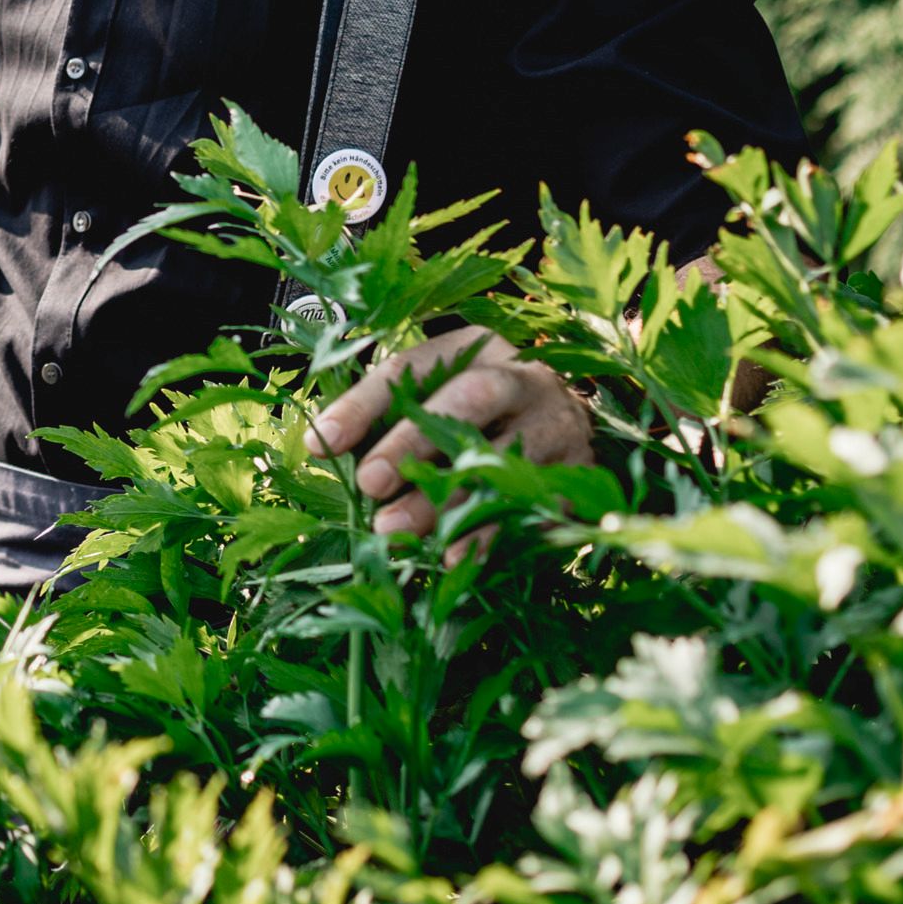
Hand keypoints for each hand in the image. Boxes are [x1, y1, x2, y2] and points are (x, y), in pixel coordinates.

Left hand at [306, 325, 589, 553]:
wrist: (565, 429)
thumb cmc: (474, 415)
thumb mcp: (429, 399)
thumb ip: (378, 415)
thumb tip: (321, 446)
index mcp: (475, 347)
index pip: (411, 368)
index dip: (363, 406)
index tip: (324, 443)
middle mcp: (525, 378)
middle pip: (468, 399)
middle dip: (413, 443)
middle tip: (370, 485)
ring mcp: (561, 424)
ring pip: (503, 456)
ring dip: (446, 500)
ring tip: (398, 532)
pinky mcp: (581, 474)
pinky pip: (535, 504)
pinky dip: (491, 533)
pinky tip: (455, 556)